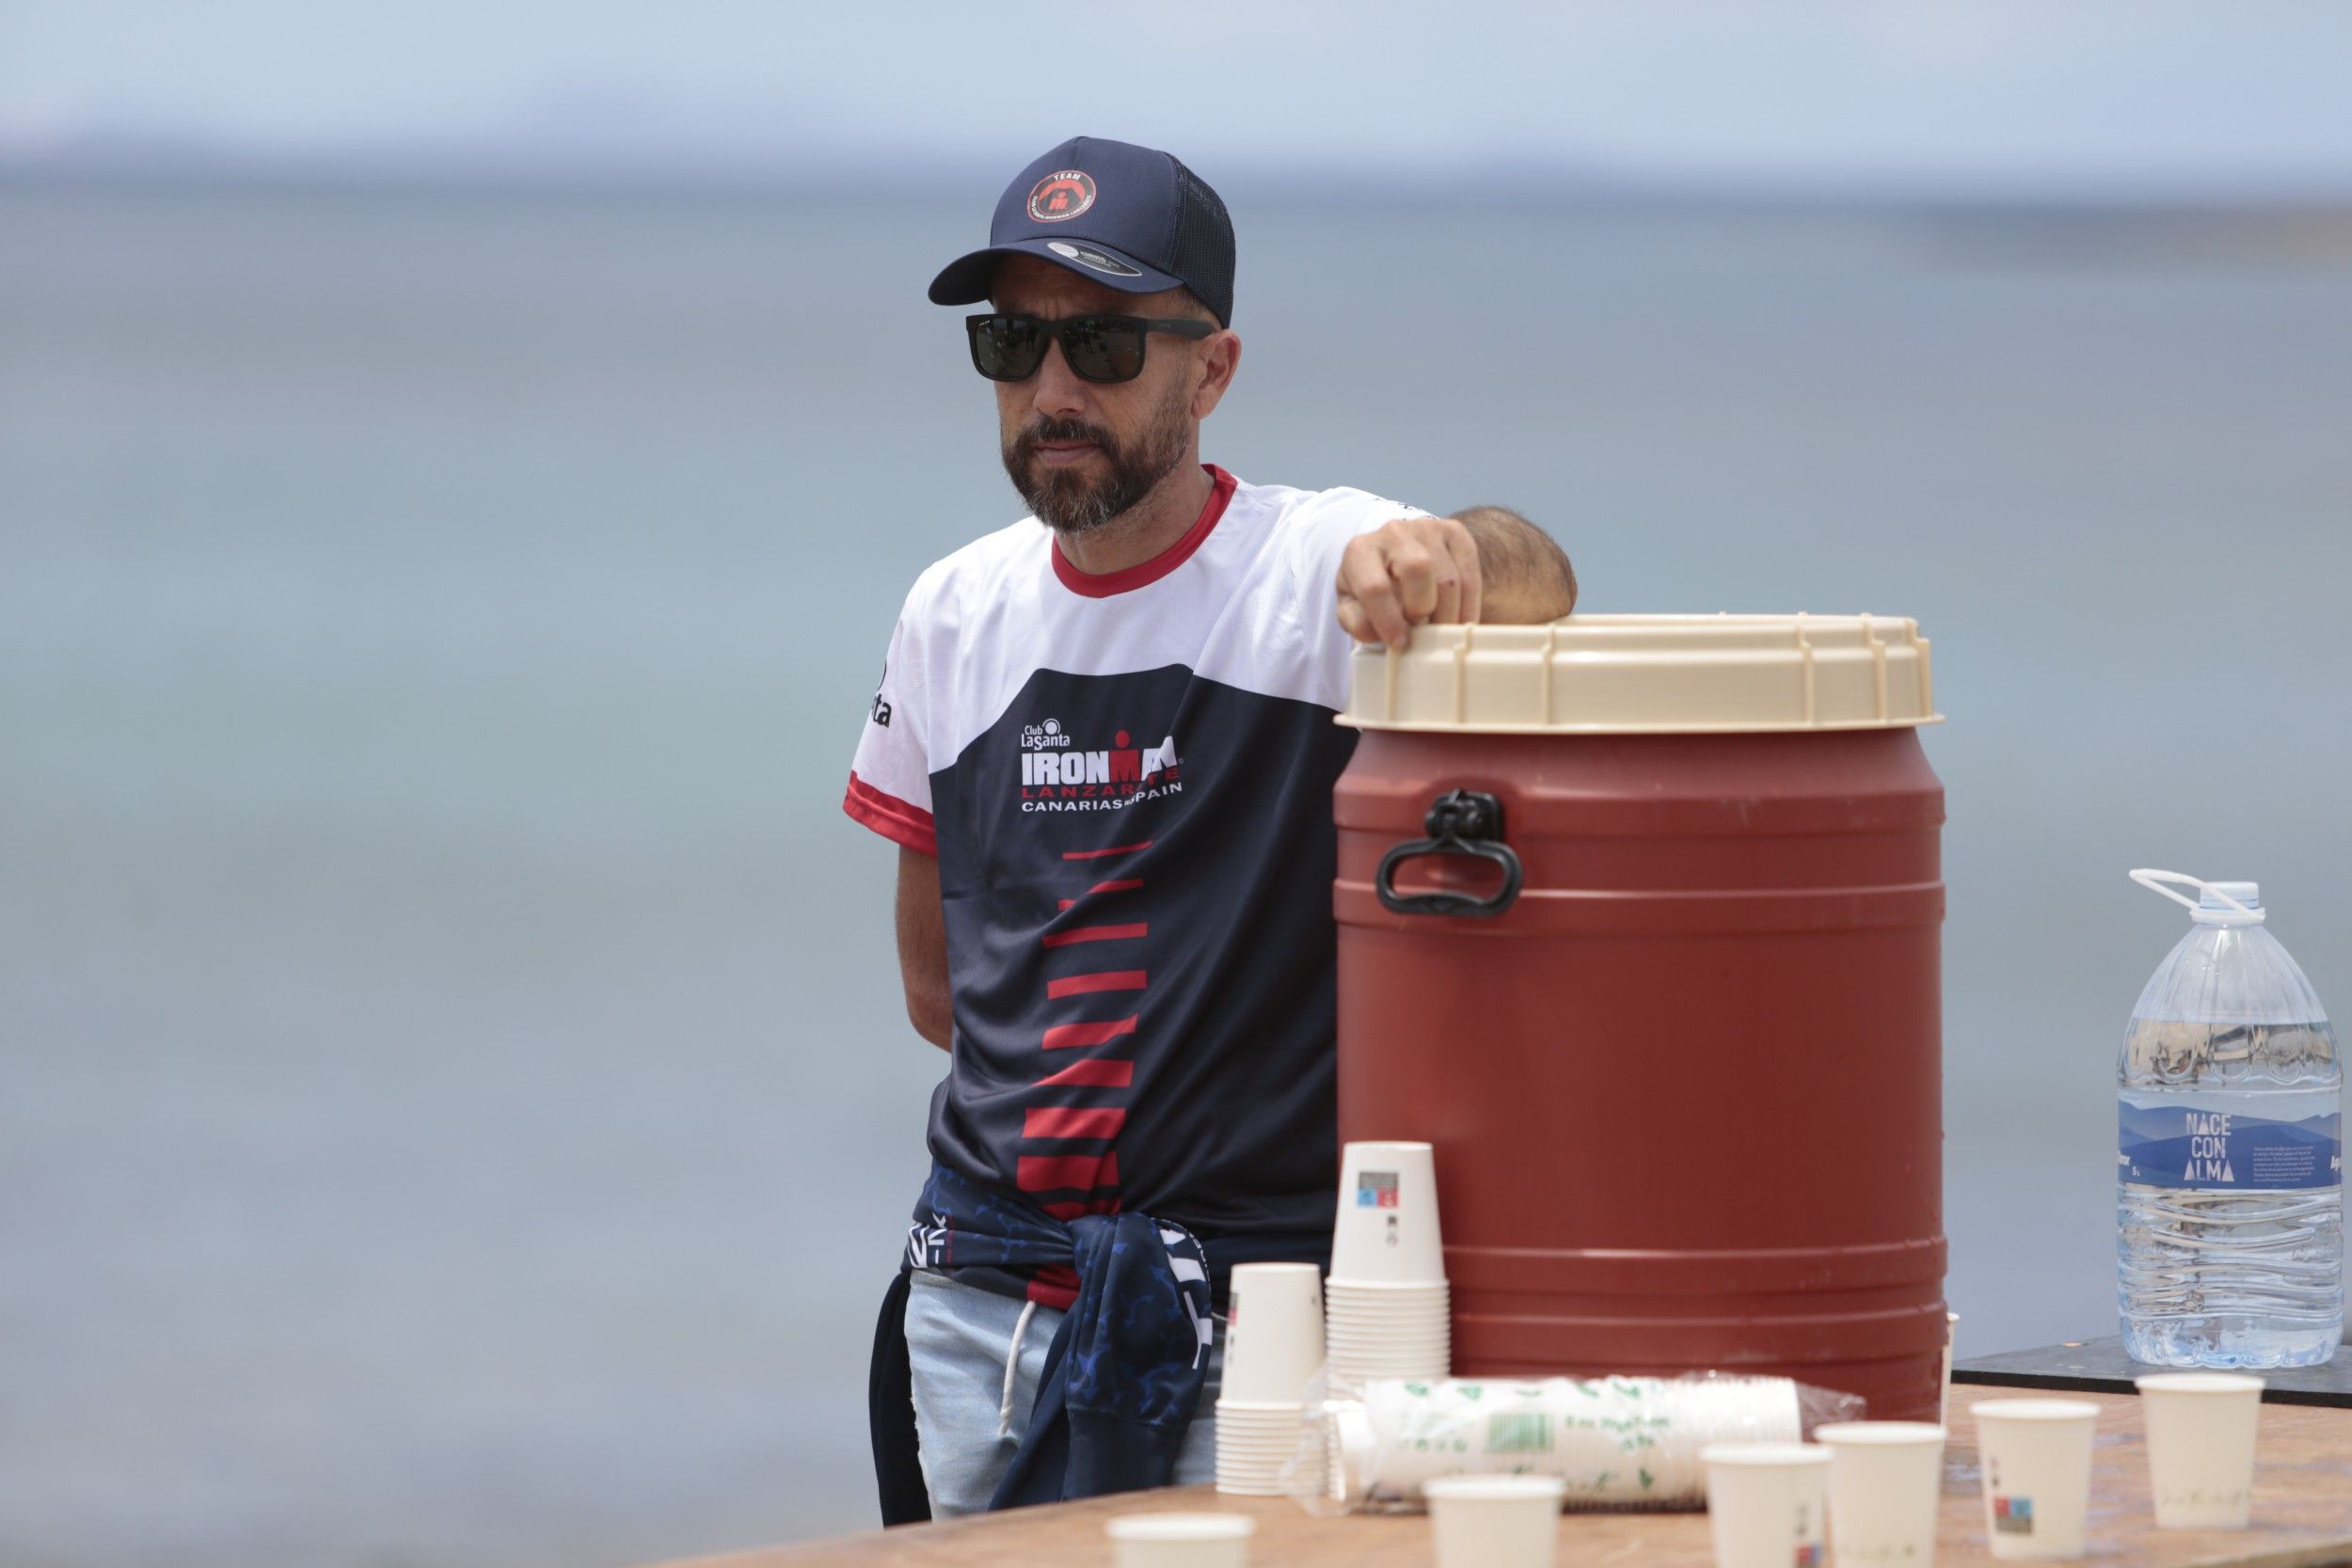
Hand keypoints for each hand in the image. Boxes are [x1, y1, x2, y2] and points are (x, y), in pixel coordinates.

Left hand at [1335, 515, 1482, 648]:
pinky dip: (1469, 605)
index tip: (1400, 643)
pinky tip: (1461, 622)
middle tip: (1422, 632)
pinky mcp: (1454, 532)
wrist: (1394, 556)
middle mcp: (1393, 532)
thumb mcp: (1353, 605)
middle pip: (1417, 568)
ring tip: (1442, 633)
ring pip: (1448, 577)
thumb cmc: (1373, 587)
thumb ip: (1357, 621)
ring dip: (1448, 614)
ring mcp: (1427, 528)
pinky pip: (1470, 572)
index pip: (1374, 587)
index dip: (1388, 621)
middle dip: (1422, 607)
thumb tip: (1374, 634)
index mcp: (1360, 550)